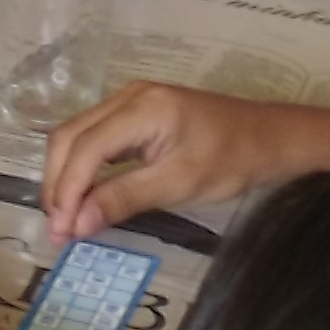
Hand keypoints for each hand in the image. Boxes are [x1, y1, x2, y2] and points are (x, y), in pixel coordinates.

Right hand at [38, 80, 298, 241]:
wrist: (272, 137)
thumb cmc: (233, 159)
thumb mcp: (180, 183)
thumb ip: (125, 198)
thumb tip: (76, 224)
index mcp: (141, 107)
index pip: (85, 148)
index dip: (66, 191)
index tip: (61, 232)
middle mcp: (127, 96)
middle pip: (70, 138)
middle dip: (57, 185)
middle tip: (58, 231)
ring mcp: (129, 101)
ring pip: (77, 137)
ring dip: (65, 178)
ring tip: (66, 220)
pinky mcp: (135, 113)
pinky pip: (94, 138)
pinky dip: (82, 169)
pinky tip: (83, 197)